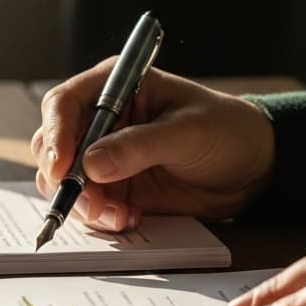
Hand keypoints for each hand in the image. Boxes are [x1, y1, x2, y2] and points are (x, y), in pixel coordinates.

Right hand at [32, 60, 274, 230]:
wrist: (252, 168)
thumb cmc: (226, 131)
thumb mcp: (188, 133)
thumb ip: (140, 146)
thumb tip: (90, 165)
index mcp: (116, 86)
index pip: (64, 104)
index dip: (56, 135)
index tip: (62, 167)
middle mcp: (102, 120)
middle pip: (53, 146)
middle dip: (65, 179)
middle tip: (92, 203)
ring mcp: (105, 156)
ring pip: (64, 182)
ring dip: (84, 204)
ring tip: (121, 216)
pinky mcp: (114, 188)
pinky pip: (89, 205)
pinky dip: (100, 218)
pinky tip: (131, 219)